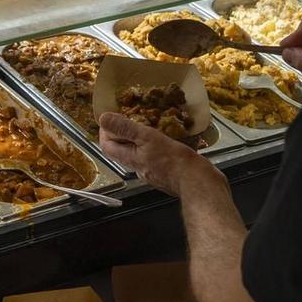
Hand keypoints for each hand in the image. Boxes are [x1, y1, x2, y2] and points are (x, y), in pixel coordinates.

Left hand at [97, 112, 224, 198]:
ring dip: (139, 140)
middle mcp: (139, 169)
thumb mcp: (147, 138)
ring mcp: (153, 173)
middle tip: (129, 119)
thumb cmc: (174, 161)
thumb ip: (126, 128)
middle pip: (122, 151)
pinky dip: (155, 147)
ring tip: (148, 126)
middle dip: (122, 135)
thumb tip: (103, 119)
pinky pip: (155, 159)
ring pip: (139, 155)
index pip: (107, 147)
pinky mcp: (167, 174)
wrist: (198, 182)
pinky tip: (166, 140)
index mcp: (131, 159)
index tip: (109, 119)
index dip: (104, 133)